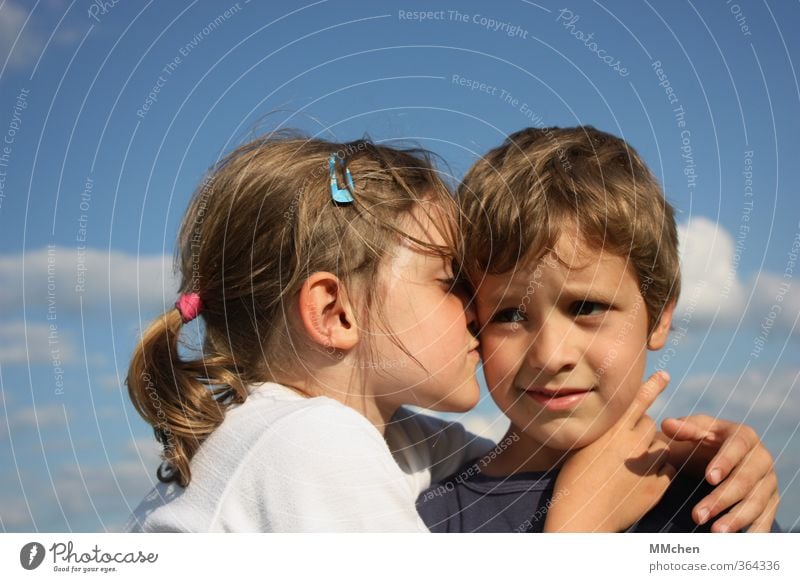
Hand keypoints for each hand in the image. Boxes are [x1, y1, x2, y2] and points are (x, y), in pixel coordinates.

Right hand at [544, 371, 675, 531]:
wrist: (582, 517)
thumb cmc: (574, 481)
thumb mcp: (583, 448)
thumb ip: (604, 434)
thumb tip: (618, 425)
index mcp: (611, 431)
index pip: (637, 401)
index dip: (652, 386)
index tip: (665, 375)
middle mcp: (630, 444)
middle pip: (650, 424)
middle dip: (643, 432)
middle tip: (628, 447)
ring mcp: (646, 465)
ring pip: (662, 446)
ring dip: (653, 451)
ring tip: (634, 466)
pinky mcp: (656, 487)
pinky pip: (667, 470)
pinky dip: (658, 473)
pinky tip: (641, 482)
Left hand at [661, 415, 778, 531]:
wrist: (724, 455)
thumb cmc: (705, 440)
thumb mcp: (695, 430)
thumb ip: (683, 428)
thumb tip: (667, 424)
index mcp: (744, 436)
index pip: (737, 447)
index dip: (724, 462)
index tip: (709, 478)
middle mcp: (761, 458)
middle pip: (745, 480)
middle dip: (722, 499)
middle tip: (697, 515)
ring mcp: (768, 481)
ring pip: (756, 502)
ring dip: (736, 519)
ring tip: (714, 532)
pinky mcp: (771, 500)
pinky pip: (767, 517)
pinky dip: (756, 531)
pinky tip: (740, 544)